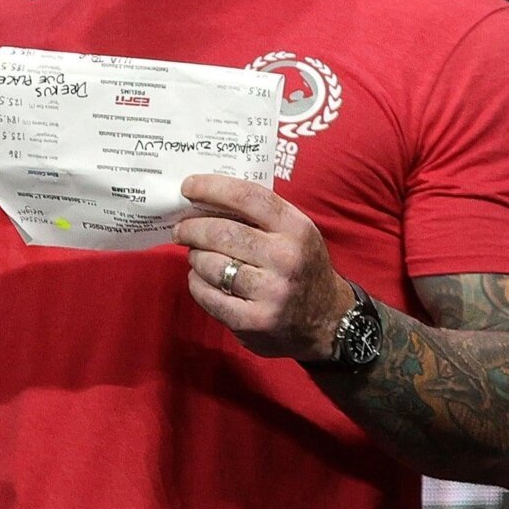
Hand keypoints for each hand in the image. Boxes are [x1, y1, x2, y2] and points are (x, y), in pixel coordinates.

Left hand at [174, 173, 354, 360]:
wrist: (328, 320)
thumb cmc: (302, 266)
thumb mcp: (296, 232)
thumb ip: (260, 215)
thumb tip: (206, 200)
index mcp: (296, 229)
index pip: (248, 196)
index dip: (212, 187)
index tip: (188, 186)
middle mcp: (286, 259)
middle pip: (221, 232)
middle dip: (192, 228)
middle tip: (181, 229)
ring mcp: (270, 293)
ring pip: (210, 265)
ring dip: (195, 257)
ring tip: (196, 254)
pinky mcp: (253, 321)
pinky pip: (208, 295)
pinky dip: (197, 283)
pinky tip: (201, 278)